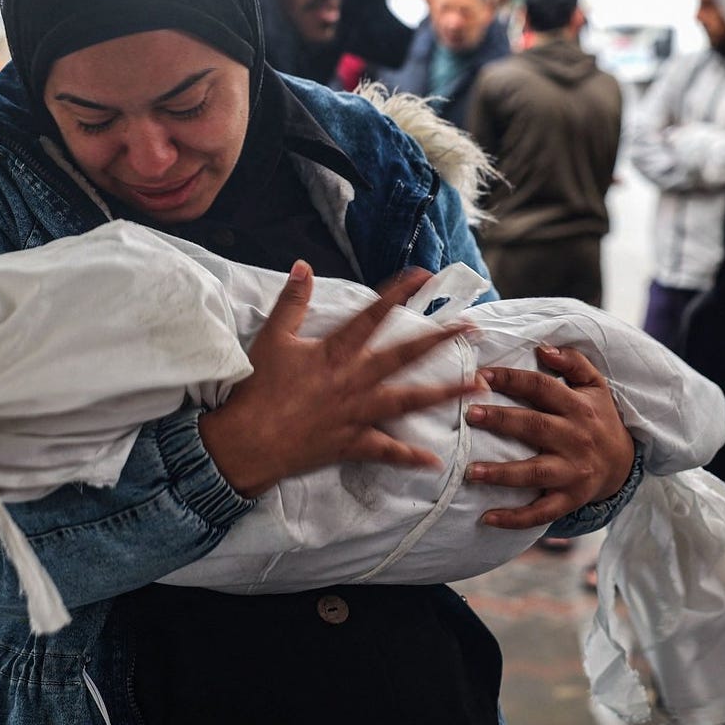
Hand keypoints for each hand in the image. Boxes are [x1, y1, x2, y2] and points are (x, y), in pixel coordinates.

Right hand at [199, 262, 480, 497]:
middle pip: (404, 356)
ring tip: (477, 387)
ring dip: (446, 393)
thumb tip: (303, 265)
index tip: (423, 276)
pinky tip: (435, 459)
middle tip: (471, 329)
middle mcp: (354, 380)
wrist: (247, 441)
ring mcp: (357, 413)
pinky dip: (410, 456)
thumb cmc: (258, 389)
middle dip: (440, 340)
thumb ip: (292, 301)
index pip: (372, 316)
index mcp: (335, 352)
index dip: (398, 293)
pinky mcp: (352, 443)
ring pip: (409, 400)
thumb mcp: (272, 338)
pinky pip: (387, 450)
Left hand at [464, 344, 635, 528]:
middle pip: (534, 426)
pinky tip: (487, 518)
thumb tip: (544, 348)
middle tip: (470, 415)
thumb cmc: (599, 418)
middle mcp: (575, 438)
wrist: (625, 463)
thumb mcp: (595, 385)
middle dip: (501, 420)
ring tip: (470, 472)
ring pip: (534, 472)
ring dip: (502, 473)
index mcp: (577, 406)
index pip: (540, 387)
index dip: (510, 379)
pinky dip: (515, 518)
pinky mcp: (569, 499)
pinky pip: (541, 512)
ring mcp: (572, 471)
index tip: (480, 375)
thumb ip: (573, 362)